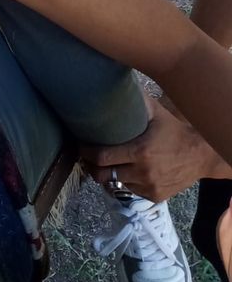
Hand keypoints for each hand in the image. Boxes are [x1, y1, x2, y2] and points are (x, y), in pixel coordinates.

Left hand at [81, 94, 220, 201]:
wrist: (201, 155)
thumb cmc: (174, 130)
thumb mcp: (156, 113)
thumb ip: (136, 101)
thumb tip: (116, 84)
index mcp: (140, 151)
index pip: (102, 157)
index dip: (87, 152)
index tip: (81, 145)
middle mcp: (143, 172)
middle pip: (103, 176)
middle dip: (92, 167)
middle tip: (88, 158)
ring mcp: (149, 186)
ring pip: (116, 185)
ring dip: (108, 175)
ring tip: (105, 164)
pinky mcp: (155, 196)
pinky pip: (131, 191)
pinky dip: (125, 182)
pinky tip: (125, 171)